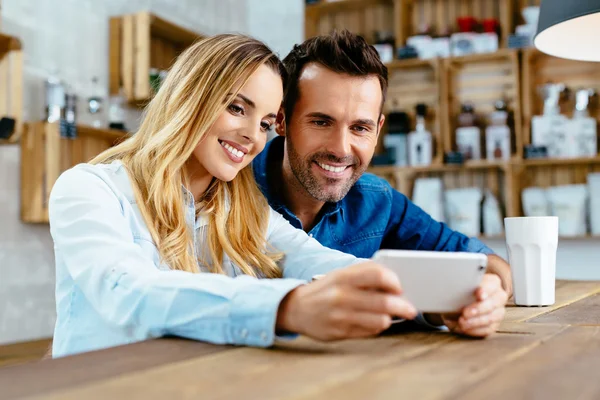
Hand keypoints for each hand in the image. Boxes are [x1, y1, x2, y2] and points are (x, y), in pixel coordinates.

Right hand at [276, 262, 417, 340]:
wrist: (296, 308)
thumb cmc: (325, 289)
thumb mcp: (340, 275)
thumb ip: (364, 274)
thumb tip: (394, 281)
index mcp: (342, 276)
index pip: (377, 274)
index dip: (393, 280)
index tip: (401, 286)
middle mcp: (341, 296)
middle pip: (383, 301)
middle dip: (403, 306)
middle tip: (411, 308)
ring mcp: (340, 316)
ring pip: (380, 320)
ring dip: (390, 318)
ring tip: (390, 315)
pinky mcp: (340, 332)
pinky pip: (369, 332)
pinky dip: (377, 327)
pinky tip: (375, 322)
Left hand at [441, 274, 507, 337]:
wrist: (461, 303)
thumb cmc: (462, 292)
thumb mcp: (459, 287)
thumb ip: (459, 288)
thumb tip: (450, 290)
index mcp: (492, 283)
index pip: (491, 285)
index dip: (485, 290)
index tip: (479, 295)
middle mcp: (499, 297)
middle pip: (492, 303)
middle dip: (478, 309)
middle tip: (465, 313)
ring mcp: (499, 312)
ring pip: (491, 318)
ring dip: (475, 321)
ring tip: (462, 322)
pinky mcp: (494, 324)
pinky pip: (487, 329)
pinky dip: (474, 330)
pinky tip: (465, 328)